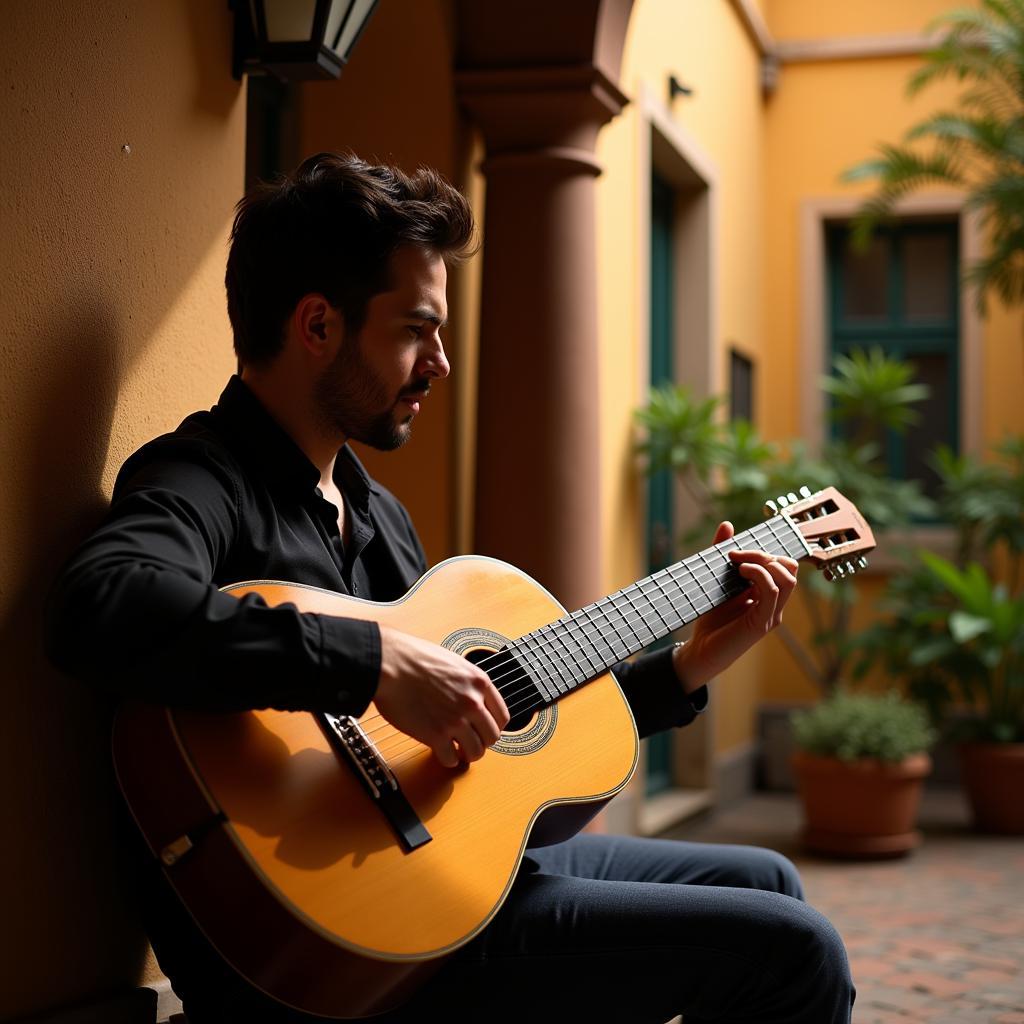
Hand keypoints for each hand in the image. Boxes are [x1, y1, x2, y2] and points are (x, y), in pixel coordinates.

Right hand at [374, 626, 509, 767]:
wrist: (390, 663)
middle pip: (492, 737)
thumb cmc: (413, 657)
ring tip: (457, 750)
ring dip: (466, 754)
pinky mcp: (436, 735)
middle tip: (469, 742)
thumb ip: (466, 683)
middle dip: (481, 742)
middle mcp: (472, 702)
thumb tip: (470, 699)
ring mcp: (456, 720)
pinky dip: (447, 759)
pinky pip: (451, 759)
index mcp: (479, 682)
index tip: (483, 730)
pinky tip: (440, 752)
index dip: (493, 726)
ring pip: (476, 752)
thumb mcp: (453, 662)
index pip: (502, 716)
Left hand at [673, 521, 798, 690]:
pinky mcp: (762, 622)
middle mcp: (774, 605)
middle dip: (765, 554)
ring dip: (762, 562)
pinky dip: (759, 575)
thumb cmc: (710, 619)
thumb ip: (721, 554)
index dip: (766, 551)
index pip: (784, 566)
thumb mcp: (716, 581)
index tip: (737, 550)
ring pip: (787, 578)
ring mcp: (771, 614)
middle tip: (736, 555)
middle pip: (790, 568)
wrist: (700, 650)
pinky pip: (772, 591)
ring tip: (737, 563)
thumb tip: (727, 525)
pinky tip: (741, 572)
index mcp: (768, 596)